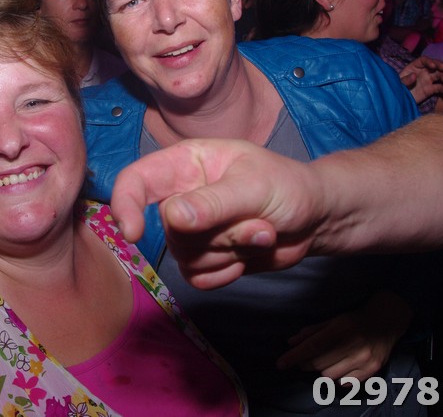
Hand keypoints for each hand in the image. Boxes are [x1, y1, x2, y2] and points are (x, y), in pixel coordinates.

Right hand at [110, 138, 323, 288]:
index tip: (134, 232)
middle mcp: (182, 195)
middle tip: (256, 221)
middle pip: (170, 230)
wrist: (316, 219)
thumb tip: (171, 217)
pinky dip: (229, 272)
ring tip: (260, 231)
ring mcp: (192, 230)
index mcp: (185, 164)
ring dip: (230, 252)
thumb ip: (213, 202)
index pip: (137, 180)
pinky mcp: (206, 258)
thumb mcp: (255, 187)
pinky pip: (199, 278)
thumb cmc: (289, 186)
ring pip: (185, 257)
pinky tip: (249, 254)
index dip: (126, 204)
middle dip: (216, 234)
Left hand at [277, 291, 412, 380]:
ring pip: (330, 375)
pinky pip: (346, 383)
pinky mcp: (373, 370)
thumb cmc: (355, 320)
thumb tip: (291, 342)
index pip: (313, 346)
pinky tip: (341, 367)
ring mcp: (365, 359)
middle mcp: (354, 344)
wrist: (387, 321)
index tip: (280, 363)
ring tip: (328, 360)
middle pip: (319, 363)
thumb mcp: (333, 320)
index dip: (295, 356)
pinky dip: (338, 378)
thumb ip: (312, 331)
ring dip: (323, 370)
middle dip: (307, 363)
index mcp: (341, 328)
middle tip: (305, 359)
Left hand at [400, 55, 442, 103]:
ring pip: (438, 75)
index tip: (432, 65)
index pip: (423, 60)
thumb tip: (414, 75)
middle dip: (439, 65)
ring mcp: (427, 80)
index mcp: (413, 67)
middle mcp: (422, 72)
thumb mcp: (398, 84)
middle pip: (433, 65)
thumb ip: (405, 80)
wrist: (398, 101)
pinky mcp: (430, 90)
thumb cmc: (396, 89)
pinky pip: (438, 88)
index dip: (428, 61)